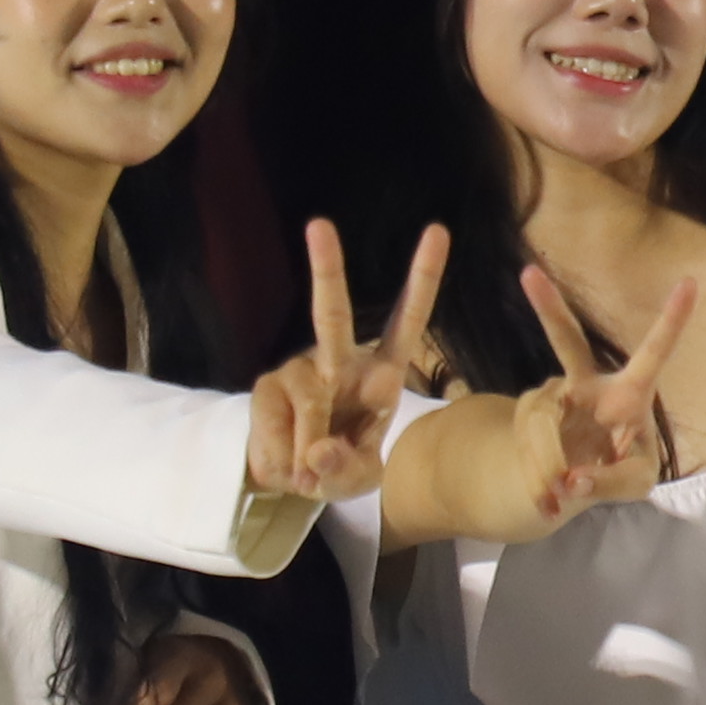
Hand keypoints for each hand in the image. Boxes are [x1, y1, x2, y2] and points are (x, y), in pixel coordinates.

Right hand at [246, 219, 444, 509]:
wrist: (293, 478)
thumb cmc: (341, 466)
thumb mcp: (359, 479)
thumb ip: (348, 468)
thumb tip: (319, 451)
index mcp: (381, 374)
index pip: (406, 321)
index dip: (422, 279)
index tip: (438, 231)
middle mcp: (339, 361)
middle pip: (331, 314)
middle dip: (326, 269)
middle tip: (319, 224)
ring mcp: (300, 370)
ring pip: (307, 402)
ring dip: (309, 450)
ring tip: (307, 476)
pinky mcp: (267, 387)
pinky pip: (277, 425)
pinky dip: (283, 457)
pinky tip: (286, 466)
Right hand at [501, 263, 697, 525]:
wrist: (575, 482)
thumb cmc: (621, 469)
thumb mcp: (635, 483)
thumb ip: (612, 483)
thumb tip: (571, 481)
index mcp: (630, 393)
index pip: (654, 353)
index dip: (672, 320)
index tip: (690, 282)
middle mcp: (589, 384)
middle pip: (568, 343)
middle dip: (549, 309)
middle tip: (528, 274)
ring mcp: (553, 396)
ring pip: (541, 423)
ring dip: (549, 467)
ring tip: (561, 496)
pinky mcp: (527, 416)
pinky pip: (527, 446)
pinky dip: (537, 480)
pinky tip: (548, 499)